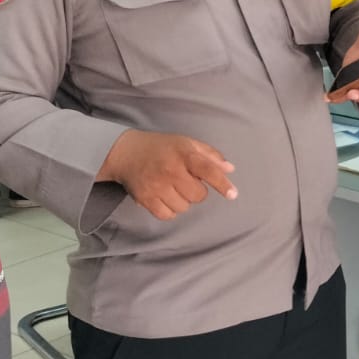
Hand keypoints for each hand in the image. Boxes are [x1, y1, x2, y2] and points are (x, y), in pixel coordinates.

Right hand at [99, 130, 236, 219]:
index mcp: (184, 154)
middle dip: (196, 191)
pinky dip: (170, 210)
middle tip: (185, 180)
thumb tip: (230, 169)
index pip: (208, 170)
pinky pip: (168, 215)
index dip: (221, 183)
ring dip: (183, 200)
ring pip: (184, 207)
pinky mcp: (145, 198)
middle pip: (198, 195)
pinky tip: (165, 197)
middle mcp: (170, 170)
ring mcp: (157, 186)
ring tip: (173, 187)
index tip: (232, 194)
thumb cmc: (162, 147)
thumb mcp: (187, 143)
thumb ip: (210, 156)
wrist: (126, 152)